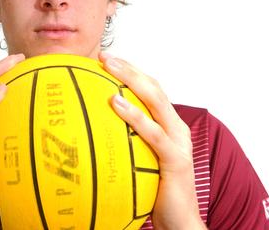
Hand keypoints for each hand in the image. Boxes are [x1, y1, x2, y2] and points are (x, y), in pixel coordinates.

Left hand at [99, 52, 206, 229]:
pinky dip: (134, 114)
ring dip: (131, 79)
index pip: (150, 91)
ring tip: (108, 66)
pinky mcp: (176, 159)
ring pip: (156, 101)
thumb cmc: (155, 194)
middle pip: (154, 88)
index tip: (105, 60)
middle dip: (129, 67)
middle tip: (103, 55)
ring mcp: (178, 142)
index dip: (131, 72)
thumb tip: (87, 137)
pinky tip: (114, 102)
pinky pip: (152, 133)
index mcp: (168, 127)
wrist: (180, 224)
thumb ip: (122, 146)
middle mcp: (176, 128)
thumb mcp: (136, 164)